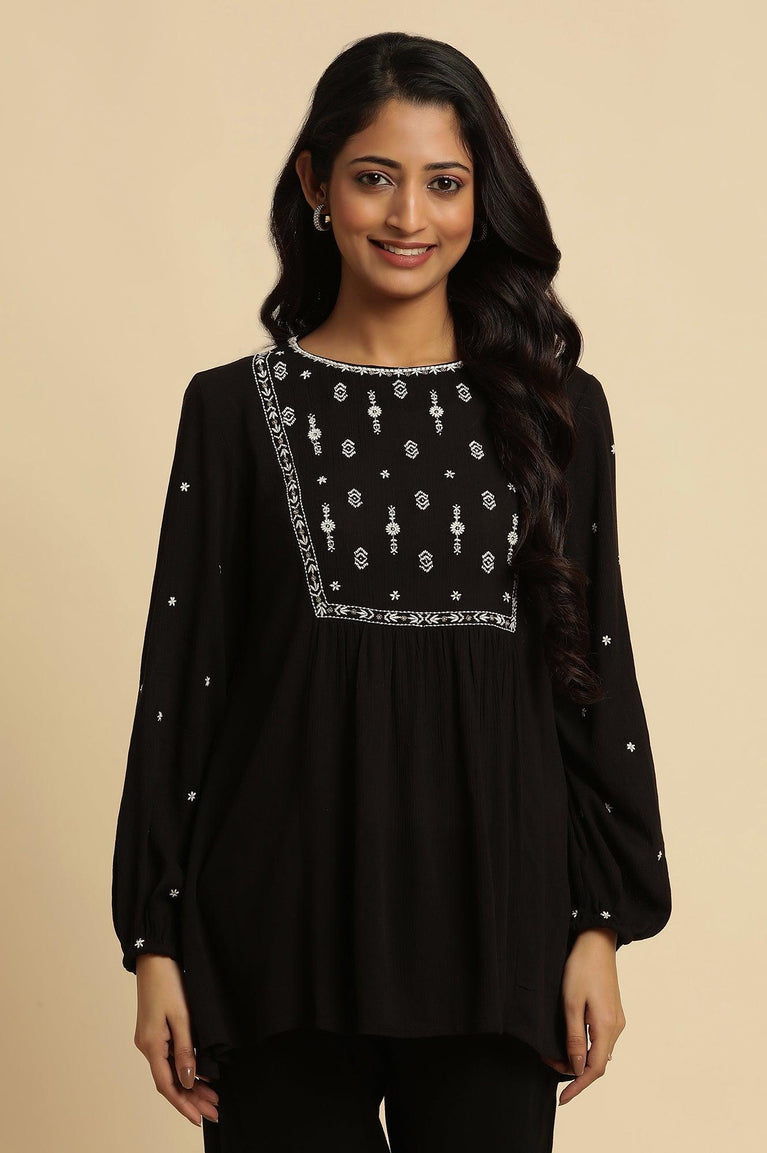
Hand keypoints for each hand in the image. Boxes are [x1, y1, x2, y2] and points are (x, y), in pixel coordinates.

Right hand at [133, 954, 218, 1126]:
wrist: (155, 957)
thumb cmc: (169, 982)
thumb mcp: (182, 1016)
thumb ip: (185, 1050)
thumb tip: (189, 1081)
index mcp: (151, 1045)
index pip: (167, 1085)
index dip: (184, 1104)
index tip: (200, 1119)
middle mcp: (147, 1046)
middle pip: (170, 1082)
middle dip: (192, 1099)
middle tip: (215, 1111)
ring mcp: (150, 1040)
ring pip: (170, 1071)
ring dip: (190, 1086)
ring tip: (212, 1098)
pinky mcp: (155, 1032)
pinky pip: (170, 1059)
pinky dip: (184, 1070)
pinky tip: (200, 1076)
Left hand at [541, 928, 625, 1104]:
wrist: (596, 941)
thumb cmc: (581, 968)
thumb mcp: (571, 1003)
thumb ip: (574, 1037)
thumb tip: (577, 1068)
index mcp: (606, 1027)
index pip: (594, 1069)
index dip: (577, 1086)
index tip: (562, 1098)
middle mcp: (616, 1027)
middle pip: (597, 1063)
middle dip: (574, 1071)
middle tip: (548, 1065)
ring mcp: (616, 1019)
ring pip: (599, 1052)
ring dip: (579, 1059)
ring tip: (555, 1056)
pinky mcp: (612, 1012)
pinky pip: (600, 1039)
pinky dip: (585, 1047)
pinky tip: (572, 1043)